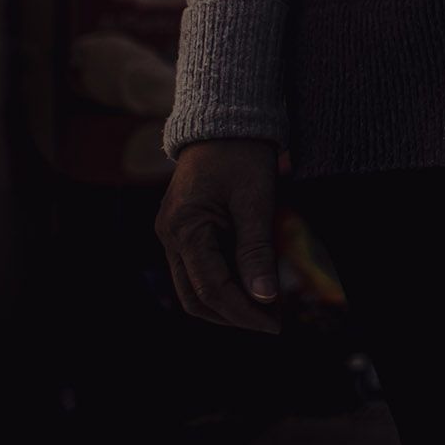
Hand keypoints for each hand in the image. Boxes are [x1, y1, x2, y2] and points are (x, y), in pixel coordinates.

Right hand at [157, 138, 282, 332]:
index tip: (274, 325)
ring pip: (194, 287)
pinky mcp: (182, 230)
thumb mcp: (256, 200)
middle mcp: (170, 236)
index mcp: (184, 228)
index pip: (212, 289)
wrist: (224, 119)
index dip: (243, 312)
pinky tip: (252, 282)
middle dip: (233, 314)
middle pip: (196, 297)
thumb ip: (257, 250)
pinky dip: (224, 281)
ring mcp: (173, 234)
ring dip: (228, 301)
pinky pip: (198, 268)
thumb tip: (265, 297)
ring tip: (266, 305)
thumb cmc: (242, 153)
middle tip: (272, 321)